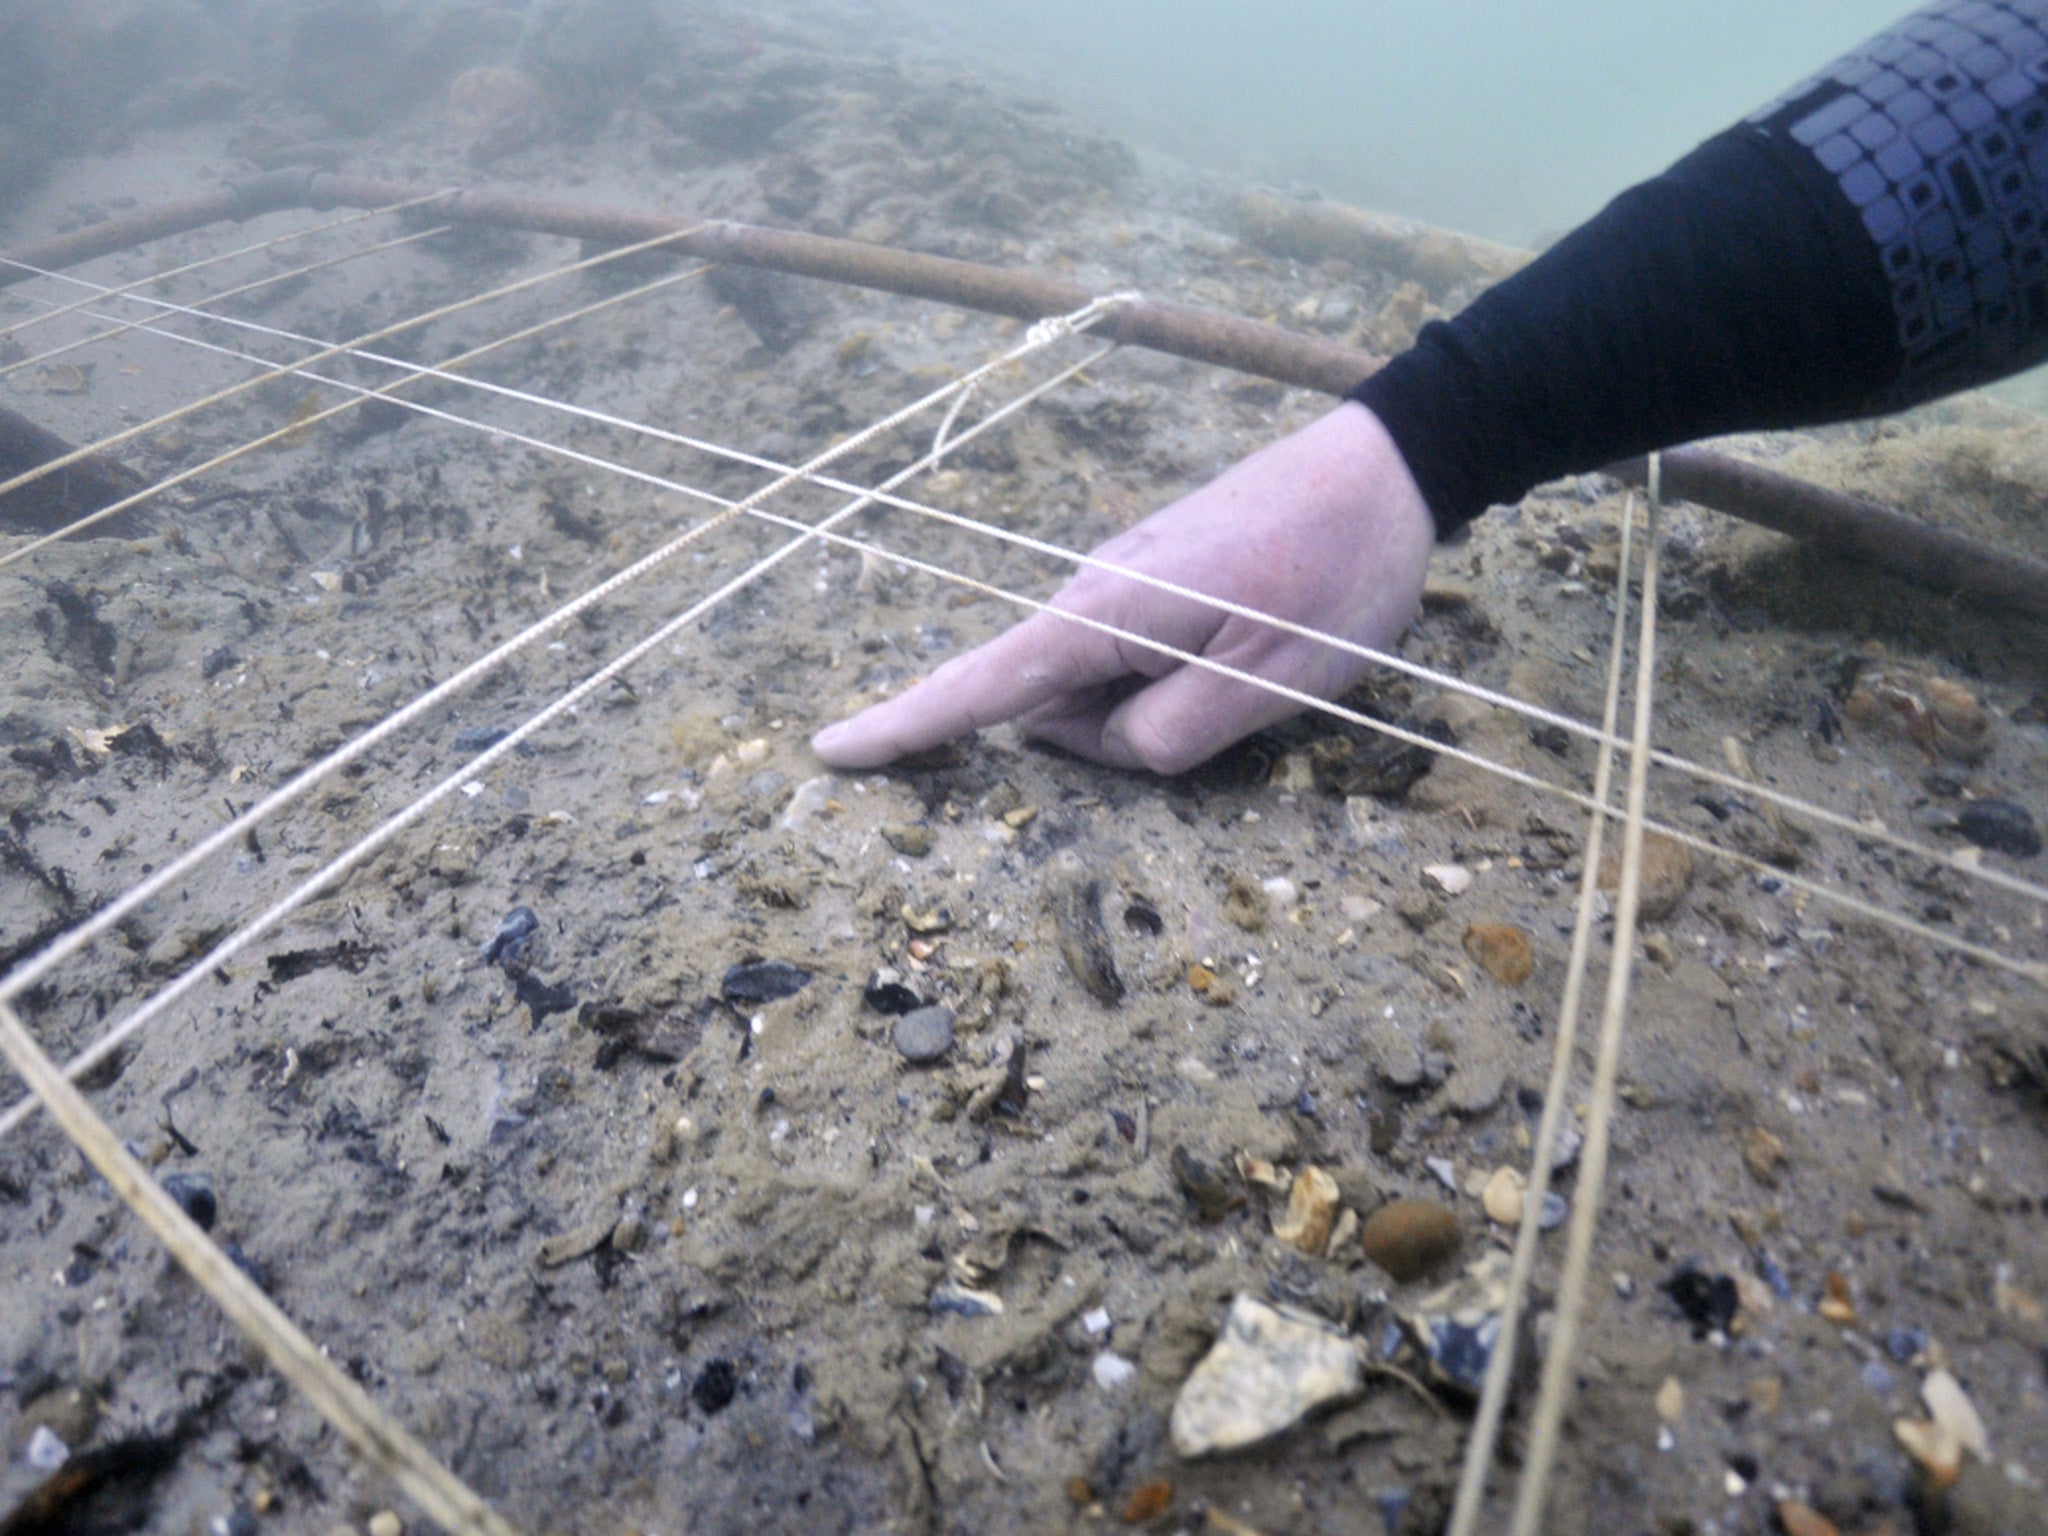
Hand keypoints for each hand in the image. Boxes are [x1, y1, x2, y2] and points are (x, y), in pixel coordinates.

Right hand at [810, 400, 1435, 774]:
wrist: (1390, 463)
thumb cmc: (1337, 573)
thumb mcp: (1271, 681)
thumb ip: (1170, 733)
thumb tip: (1103, 745)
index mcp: (1110, 613)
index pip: (983, 685)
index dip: (907, 726)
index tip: (830, 750)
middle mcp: (1095, 588)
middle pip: (1053, 704)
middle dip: (1113, 737)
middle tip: (1233, 702)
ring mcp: (1122, 577)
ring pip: (1098, 684)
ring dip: (1157, 706)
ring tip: (1255, 660)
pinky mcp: (1152, 576)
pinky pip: (1130, 654)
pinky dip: (1171, 677)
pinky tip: (1247, 644)